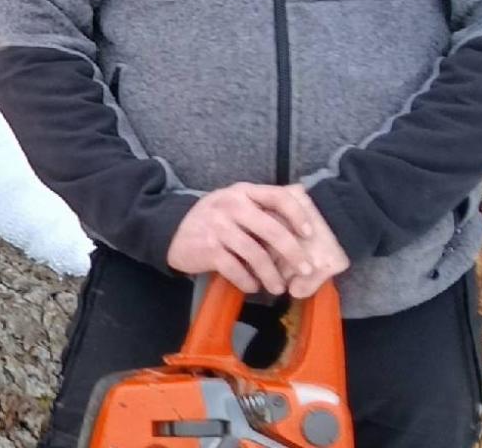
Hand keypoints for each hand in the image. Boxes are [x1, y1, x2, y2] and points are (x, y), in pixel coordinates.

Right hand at [167, 183, 345, 296]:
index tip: (310, 234)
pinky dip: (248, 282)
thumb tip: (303, 211)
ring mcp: (218, 227)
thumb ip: (262, 206)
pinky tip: (253, 287)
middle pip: (272, 230)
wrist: (171, 231)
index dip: (298, 215)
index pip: (278, 196)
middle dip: (293, 253)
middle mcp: (231, 205)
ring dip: (271, 275)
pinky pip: (236, 269)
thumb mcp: (235, 203)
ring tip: (278, 288)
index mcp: (243, 192)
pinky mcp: (208, 249)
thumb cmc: (213, 220)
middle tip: (305, 270)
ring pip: (256, 254)